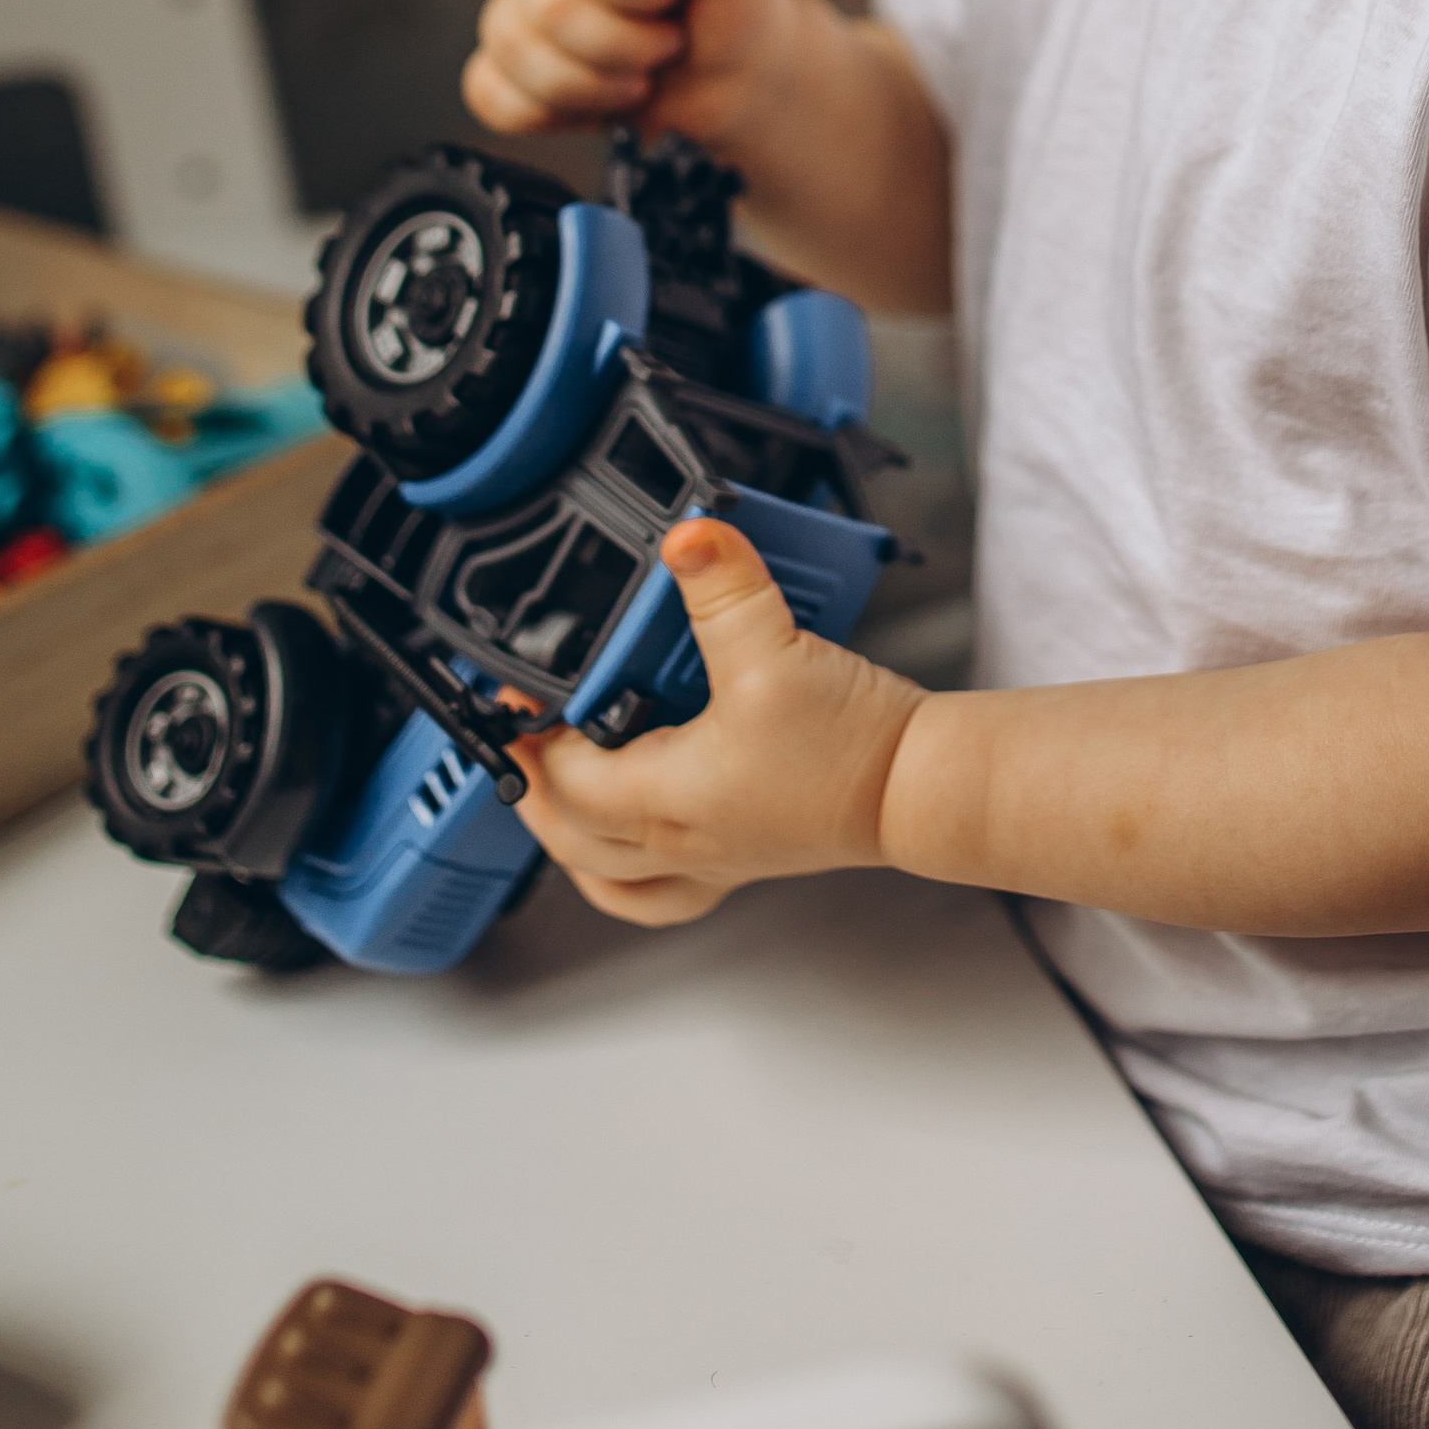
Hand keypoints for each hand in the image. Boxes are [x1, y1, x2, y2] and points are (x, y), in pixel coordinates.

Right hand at [463, 0, 799, 150]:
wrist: (741, 70)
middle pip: (548, 13)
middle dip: (627, 46)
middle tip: (670, 40)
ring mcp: (522, 9)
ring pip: (513, 55)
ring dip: (596, 84)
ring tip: (644, 72)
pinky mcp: (513, 70)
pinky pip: (492, 96)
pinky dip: (550, 112)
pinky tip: (598, 99)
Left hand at [512, 518, 925, 926]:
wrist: (915, 787)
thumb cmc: (850, 746)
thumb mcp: (775, 650)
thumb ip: (724, 588)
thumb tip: (687, 537)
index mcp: (667, 798)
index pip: (564, 778)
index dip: (529, 736)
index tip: (513, 696)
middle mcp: (678, 840)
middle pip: (567, 834)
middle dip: (531, 788)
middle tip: (517, 740)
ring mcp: (709, 857)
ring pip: (603, 873)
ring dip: (564, 836)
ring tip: (549, 795)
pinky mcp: (742, 856)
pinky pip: (656, 891)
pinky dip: (620, 874)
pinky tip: (622, 845)